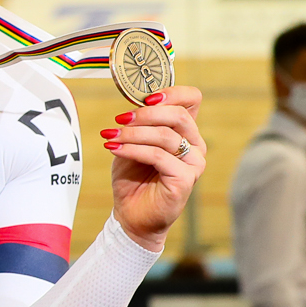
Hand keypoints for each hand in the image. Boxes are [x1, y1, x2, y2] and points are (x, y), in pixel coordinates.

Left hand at [101, 84, 205, 250]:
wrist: (131, 213)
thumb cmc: (133, 177)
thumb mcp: (132, 143)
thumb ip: (138, 124)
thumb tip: (132, 106)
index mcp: (186, 132)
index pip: (192, 100)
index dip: (171, 93)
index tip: (145, 98)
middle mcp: (195, 145)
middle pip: (178, 115)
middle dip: (145, 114)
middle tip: (120, 119)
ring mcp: (194, 163)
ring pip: (165, 136)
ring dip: (132, 134)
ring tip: (110, 137)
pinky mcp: (185, 179)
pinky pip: (158, 156)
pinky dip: (132, 149)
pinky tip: (114, 149)